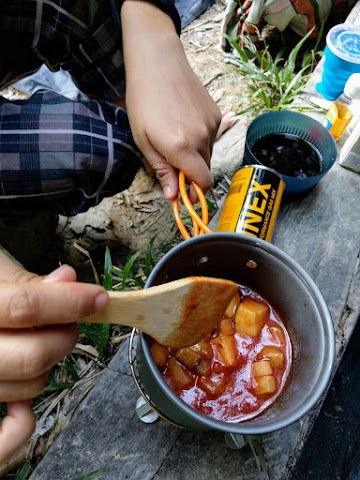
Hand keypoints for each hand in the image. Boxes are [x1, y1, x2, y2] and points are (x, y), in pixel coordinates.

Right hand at [0, 253, 108, 462]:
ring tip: (37, 343)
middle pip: (33, 355)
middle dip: (64, 337)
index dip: (70, 301)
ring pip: (30, 387)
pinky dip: (23, 423)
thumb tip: (68, 279)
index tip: (97, 298)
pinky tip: (24, 399)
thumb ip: (24, 281)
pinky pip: (8, 435)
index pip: (25, 306)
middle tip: (67, 322)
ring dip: (49, 365)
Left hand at [121, 0, 221, 202]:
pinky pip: (211, 138)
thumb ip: (162, 170)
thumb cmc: (143, 101)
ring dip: (195, 156)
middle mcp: (202, 138)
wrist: (157, 61)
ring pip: (208, 154)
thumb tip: (173, 196)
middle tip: (171, 162)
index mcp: (181, 147)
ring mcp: (212, 125)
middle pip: (205, 171)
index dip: (195, 193)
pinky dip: (200, 140)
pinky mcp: (216, 114)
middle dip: (191, 174)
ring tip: (174, 136)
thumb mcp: (143, 141)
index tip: (184, 194)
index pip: (203, 183)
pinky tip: (184, 124)